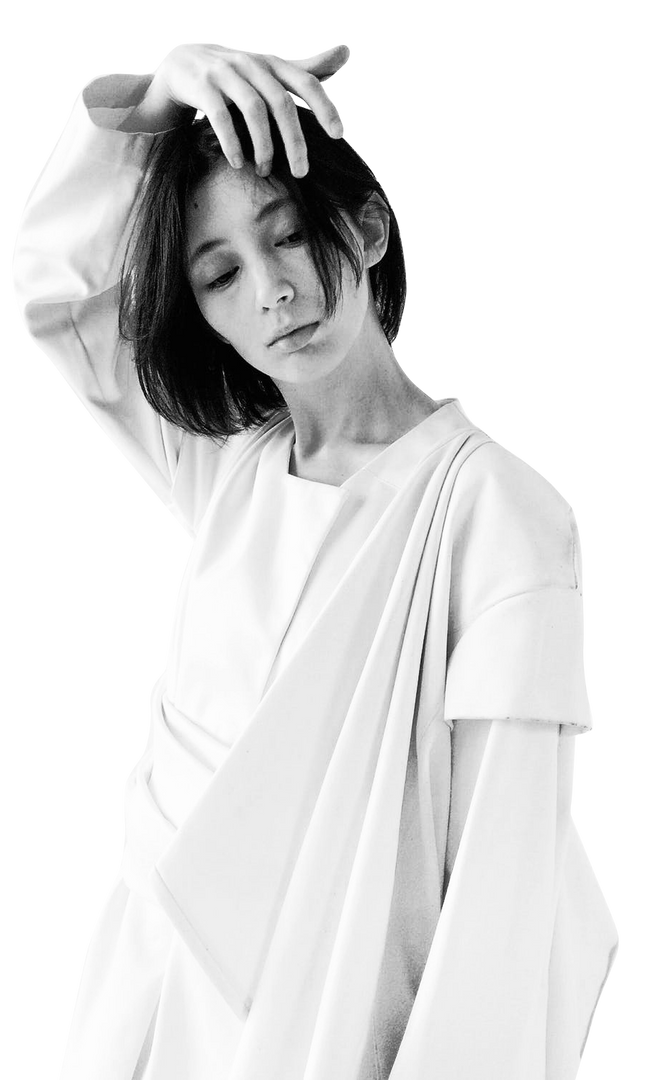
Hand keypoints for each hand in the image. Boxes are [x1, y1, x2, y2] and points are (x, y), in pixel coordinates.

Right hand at [146, 40, 351, 176]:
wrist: (179, 64)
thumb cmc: (234, 74)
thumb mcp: (270, 69)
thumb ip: (306, 68)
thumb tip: (348, 51)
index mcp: (271, 62)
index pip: (306, 81)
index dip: (325, 106)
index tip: (340, 135)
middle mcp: (250, 62)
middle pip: (281, 102)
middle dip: (294, 141)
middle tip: (302, 172)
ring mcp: (224, 72)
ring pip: (254, 110)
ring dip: (263, 146)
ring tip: (265, 171)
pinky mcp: (201, 85)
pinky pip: (221, 116)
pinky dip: (232, 142)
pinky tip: (238, 163)